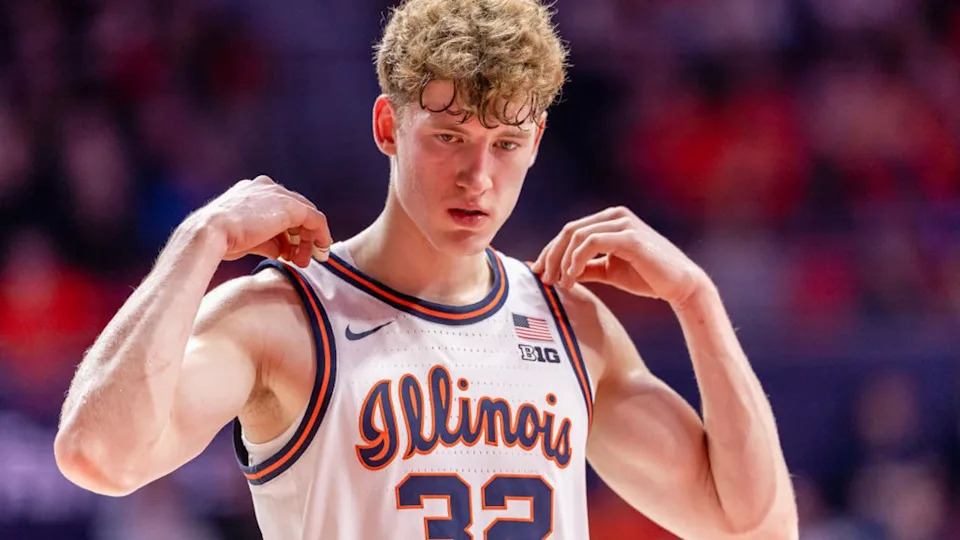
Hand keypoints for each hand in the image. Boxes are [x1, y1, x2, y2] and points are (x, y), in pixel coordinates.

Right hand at [189, 175, 331, 267]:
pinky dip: (321, 235)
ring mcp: (277, 194)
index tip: (292, 252)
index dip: (289, 232)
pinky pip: (315, 219)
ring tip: (304, 261)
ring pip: (306, 215)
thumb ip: (267, 242)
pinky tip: (321, 250)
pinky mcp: (289, 206)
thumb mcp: (247, 240)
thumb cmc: (220, 240)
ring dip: (309, 240)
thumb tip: (281, 250)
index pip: (279, 209)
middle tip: (302, 259)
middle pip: (295, 210)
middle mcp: (265, 187)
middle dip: (301, 237)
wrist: (210, 233)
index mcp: (251, 191)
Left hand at [531, 206, 707, 306]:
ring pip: (577, 236)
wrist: (680, 285)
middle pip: (569, 231)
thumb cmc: (647, 276)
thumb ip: (586, 267)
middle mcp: (615, 215)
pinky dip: (576, 261)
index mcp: (610, 220)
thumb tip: (559, 273)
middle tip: (543, 279)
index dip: (551, 251)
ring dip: (563, 261)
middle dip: (551, 256)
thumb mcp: (609, 270)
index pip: (571, 231)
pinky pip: (592, 243)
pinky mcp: (630, 237)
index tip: (539, 272)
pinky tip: (573, 278)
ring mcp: (623, 223)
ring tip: (560, 283)